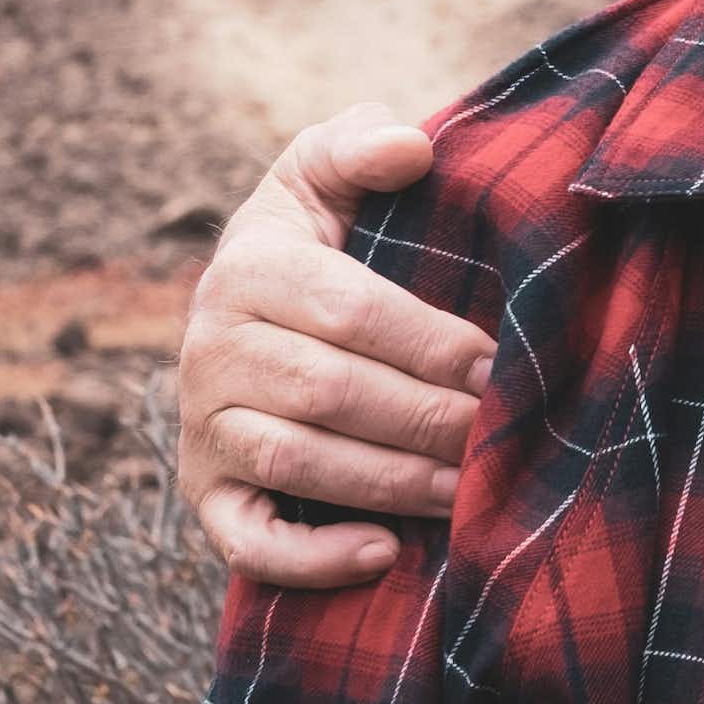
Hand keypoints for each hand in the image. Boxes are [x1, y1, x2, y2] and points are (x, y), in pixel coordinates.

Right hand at [178, 103, 487, 587]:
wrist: (247, 304)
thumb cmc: (317, 233)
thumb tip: (410, 146)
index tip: (500, 364)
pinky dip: (310, 558)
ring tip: (469, 488)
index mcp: (248, 269)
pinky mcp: (206, 494)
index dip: (430, 342)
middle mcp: (210, 351)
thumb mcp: (325, 171)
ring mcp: (201, 429)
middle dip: (426, 418)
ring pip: (298, 464)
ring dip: (392, 484)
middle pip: (329, 394)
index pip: (349, 311)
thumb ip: (360, 145)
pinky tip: (382, 551)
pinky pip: (246, 541)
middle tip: (502, 432)